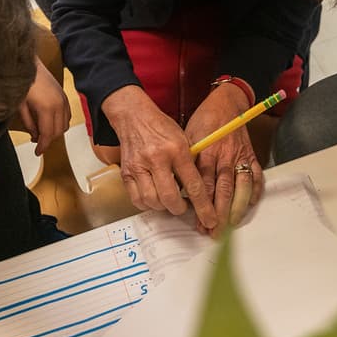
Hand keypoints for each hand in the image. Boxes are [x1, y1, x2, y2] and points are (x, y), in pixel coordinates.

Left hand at [15, 58, 70, 155]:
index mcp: (47, 108)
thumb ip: (29, 123)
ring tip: (41, 132)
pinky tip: (48, 122)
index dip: (43, 146)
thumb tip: (34, 136)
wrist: (27, 62)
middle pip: (58, 131)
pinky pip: (67, 115)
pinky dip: (60, 122)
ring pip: (65, 124)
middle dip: (48, 140)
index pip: (48, 134)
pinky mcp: (64, 95)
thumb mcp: (20, 106)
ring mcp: (63, 99)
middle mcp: (59, 104)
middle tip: (37, 142)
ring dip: (55, 132)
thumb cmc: (21, 81)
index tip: (37, 152)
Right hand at [103, 86, 211, 225]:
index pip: (193, 185)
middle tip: (184, 206)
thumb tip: (200, 192)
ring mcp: (138, 167)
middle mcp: (156, 159)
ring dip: (164, 207)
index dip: (203, 207)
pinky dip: (148, 204)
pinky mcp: (126, 174)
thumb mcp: (184, 141)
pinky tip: (155, 196)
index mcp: (176, 150)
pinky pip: (137, 200)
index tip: (210, 219)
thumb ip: (191, 165)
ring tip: (170, 200)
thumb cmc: (162, 129)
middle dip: (180, 209)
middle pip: (169, 198)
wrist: (134, 117)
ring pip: (152, 202)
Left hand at [186, 83, 263, 235]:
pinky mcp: (251, 155)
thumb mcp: (189, 137)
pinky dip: (253, 193)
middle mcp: (225, 156)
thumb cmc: (204, 120)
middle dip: (219, 215)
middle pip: (223, 191)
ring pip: (241, 188)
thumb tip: (180, 189)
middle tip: (214, 232)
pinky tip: (248, 207)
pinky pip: (256, 178)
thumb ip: (188, 163)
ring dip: (236, 209)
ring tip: (230, 226)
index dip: (202, 207)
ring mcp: (240, 156)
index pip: (204, 186)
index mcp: (206, 151)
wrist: (226, 102)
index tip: (199, 223)